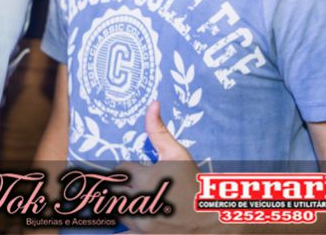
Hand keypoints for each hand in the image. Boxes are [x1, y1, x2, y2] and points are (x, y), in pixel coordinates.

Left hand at [116, 102, 223, 233]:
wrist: (210, 218)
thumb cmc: (193, 183)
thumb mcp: (177, 153)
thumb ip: (158, 130)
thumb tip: (152, 103)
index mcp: (145, 178)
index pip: (121, 169)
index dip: (131, 168)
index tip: (144, 171)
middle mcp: (139, 201)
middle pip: (115, 188)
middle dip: (125, 184)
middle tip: (142, 184)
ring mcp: (140, 222)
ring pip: (117, 207)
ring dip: (125, 202)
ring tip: (143, 198)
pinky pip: (123, 228)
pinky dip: (126, 222)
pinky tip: (137, 216)